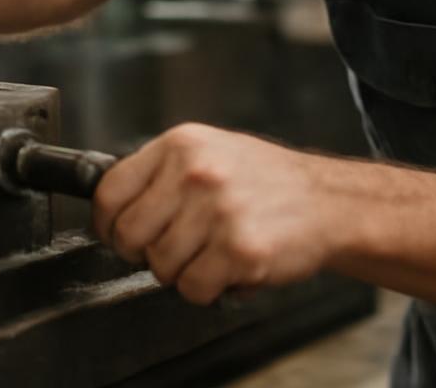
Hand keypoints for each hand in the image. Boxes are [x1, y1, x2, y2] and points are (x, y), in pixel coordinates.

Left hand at [92, 123, 334, 304]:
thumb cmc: (266, 181)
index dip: (107, 223)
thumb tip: (112, 204)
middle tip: (168, 251)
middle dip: (142, 252)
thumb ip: (162, 173)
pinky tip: (228, 269)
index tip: (116, 234)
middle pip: (129, 233)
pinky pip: (193, 288)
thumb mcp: (210, 152)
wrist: (328, 201)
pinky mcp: (240, 250)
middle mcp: (196, 173)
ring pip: (159, 266)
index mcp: (181, 145)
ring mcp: (218, 212)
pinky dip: (206, 290)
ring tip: (209, 254)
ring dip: (180, 272)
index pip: (110, 190)